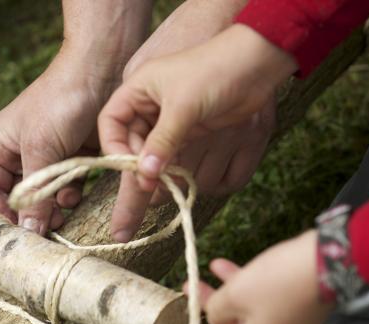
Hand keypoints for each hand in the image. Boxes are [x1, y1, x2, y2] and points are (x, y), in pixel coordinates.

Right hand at [0, 0, 151, 233]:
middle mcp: (22, 152)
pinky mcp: (76, 156)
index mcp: (1, 145)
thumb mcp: (40, 147)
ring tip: (66, 210)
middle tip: (47, 229)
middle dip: (31, 213)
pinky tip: (80, 193)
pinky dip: (73, 193)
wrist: (101, 71)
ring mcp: (51, 155)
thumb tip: (29, 231)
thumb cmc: (60, 102)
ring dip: (55, 206)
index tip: (18, 230)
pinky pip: (70, 185)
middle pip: (19, 195)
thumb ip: (35, 190)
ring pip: (46, 194)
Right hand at [99, 24, 296, 238]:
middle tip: (131, 215)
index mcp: (139, 91)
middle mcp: (151, 108)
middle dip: (137, 175)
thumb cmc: (216, 71)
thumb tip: (144, 176)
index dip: (115, 147)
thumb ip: (162, 141)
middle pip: (131, 147)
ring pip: (155, 157)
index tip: (131, 167)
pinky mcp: (193, 133)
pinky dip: (177, 174)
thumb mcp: (184, 106)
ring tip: (156, 201)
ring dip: (159, 176)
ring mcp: (172, 122)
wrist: (257, 64)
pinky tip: (179, 187)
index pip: (111, 123)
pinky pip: (178, 160)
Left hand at [171, 231, 334, 323]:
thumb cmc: (279, 283)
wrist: (330, 261)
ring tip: (191, 284)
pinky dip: (238, 287)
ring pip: (240, 321)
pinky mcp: (291, 308)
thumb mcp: (236, 295)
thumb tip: (216, 316)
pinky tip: (219, 266)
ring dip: (216, 303)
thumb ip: (216, 309)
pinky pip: (256, 304)